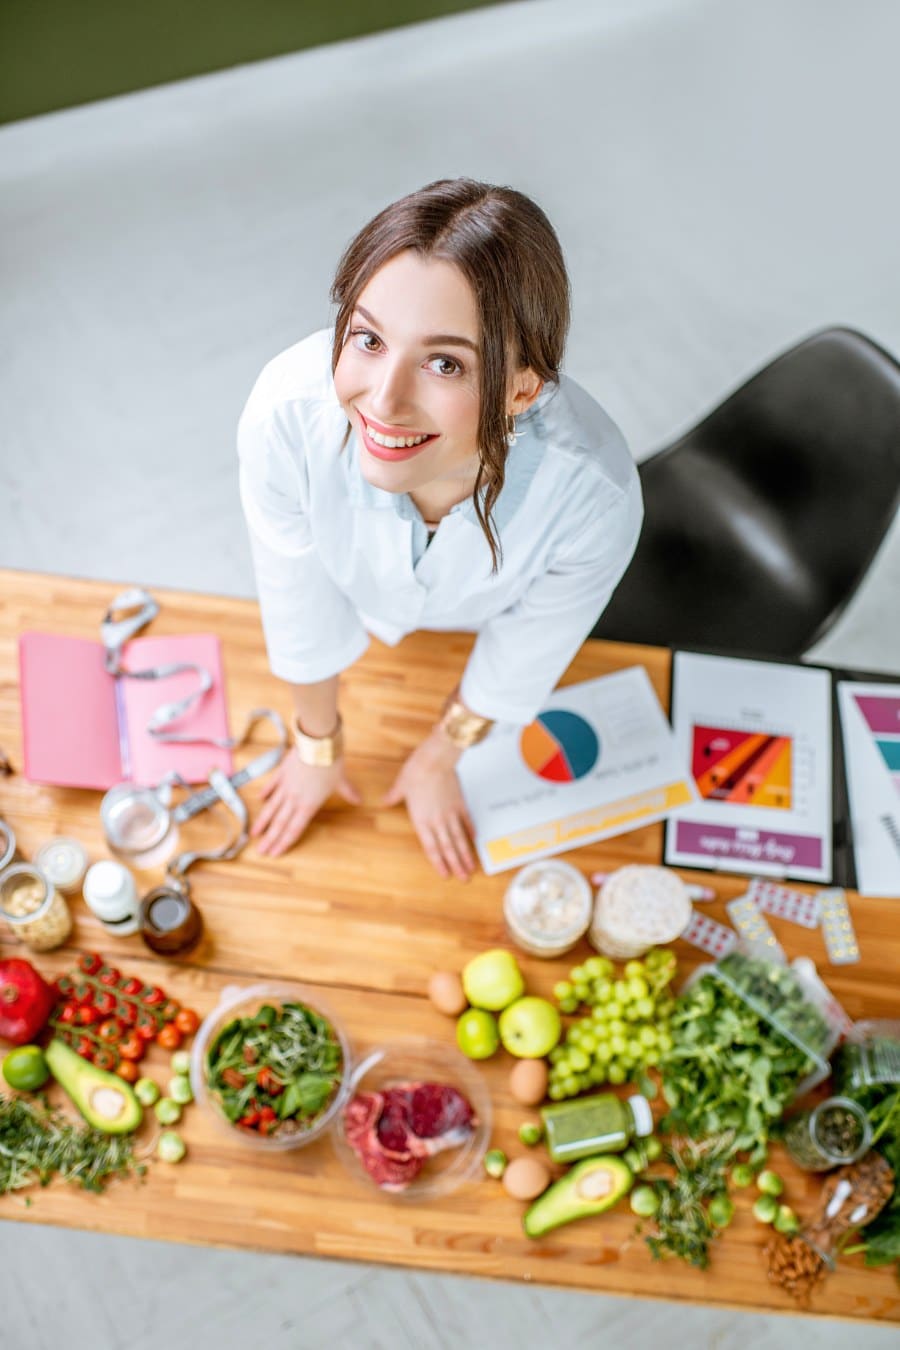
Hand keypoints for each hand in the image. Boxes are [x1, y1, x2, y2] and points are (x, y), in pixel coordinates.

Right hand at [252, 751, 360, 856]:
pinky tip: (260, 799)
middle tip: (259, 851)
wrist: (316, 742)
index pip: (294, 829)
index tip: (274, 853)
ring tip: (254, 834)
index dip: (284, 842)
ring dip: (262, 822)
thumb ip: (347, 792)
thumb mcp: (341, 781)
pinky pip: (272, 785)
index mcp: (308, 805)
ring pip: (271, 808)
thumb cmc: (330, 763)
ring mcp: (285, 786)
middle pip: (279, 823)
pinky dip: (266, 793)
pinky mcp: (281, 773)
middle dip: (270, 839)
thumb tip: (359, 801)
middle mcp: (294, 799)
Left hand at [382, 730, 475, 880]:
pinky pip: (466, 821)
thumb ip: (393, 797)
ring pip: (459, 839)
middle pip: (448, 848)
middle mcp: (437, 821)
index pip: (431, 847)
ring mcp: (451, 813)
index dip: (439, 863)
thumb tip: (383, 802)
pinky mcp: (460, 803)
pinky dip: (470, 831)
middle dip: (456, 865)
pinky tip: (474, 840)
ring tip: (472, 867)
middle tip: (464, 879)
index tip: (445, 874)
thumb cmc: (417, 771)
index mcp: (421, 820)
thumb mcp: (400, 786)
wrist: (435, 759)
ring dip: (465, 854)